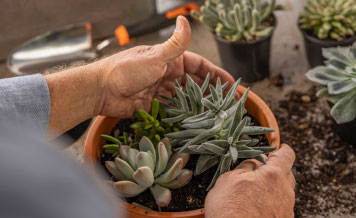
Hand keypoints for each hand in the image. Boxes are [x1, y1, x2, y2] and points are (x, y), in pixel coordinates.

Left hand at [94, 16, 233, 117]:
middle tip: (227, 104)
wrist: (101, 90)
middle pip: (195, 83)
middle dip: (211, 92)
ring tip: (216, 115)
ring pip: (186, 97)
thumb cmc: (126, 70)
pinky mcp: (155, 103)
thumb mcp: (154, 57)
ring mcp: (162, 89)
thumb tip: (184, 19)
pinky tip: (195, 121)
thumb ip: (174, 44)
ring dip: (200, 105)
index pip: (200, 65)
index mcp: (171, 60)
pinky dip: (184, 114)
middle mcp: (168, 73)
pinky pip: (174, 109)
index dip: (216, 74)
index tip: (231, 84)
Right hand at [205, 144, 295, 217]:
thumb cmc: (229, 210)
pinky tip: (256, 208)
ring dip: (273, 188)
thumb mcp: (228, 180)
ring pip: (283, 192)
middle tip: (259, 172)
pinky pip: (280, 207)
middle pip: (287, 174)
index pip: (286, 155)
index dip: (283, 150)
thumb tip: (253, 164)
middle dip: (276, 170)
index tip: (280, 148)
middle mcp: (285, 192)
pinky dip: (272, 204)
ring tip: (254, 193)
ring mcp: (286, 209)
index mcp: (273, 175)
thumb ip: (244, 167)